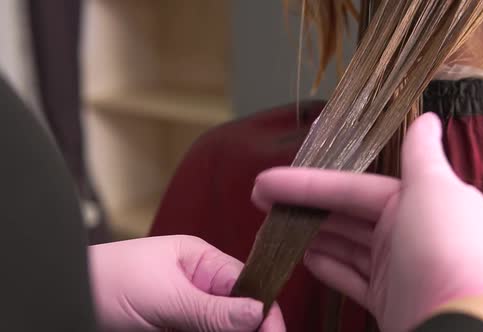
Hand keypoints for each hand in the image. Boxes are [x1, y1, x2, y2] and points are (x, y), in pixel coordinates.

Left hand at [89, 235, 284, 331]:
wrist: (61, 297)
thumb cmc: (106, 281)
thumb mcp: (163, 295)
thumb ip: (211, 309)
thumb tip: (258, 312)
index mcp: (201, 261)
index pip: (247, 284)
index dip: (264, 310)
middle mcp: (198, 285)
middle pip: (238, 312)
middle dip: (249, 329)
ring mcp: (186, 311)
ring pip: (221, 327)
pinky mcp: (174, 328)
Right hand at [251, 113, 482, 330]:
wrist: (463, 325)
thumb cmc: (446, 249)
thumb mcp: (436, 191)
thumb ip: (423, 155)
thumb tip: (428, 118)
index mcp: (419, 201)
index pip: (353, 187)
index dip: (309, 184)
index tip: (265, 182)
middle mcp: (408, 231)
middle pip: (347, 214)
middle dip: (305, 208)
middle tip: (262, 203)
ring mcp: (396, 268)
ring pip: (346, 244)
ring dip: (313, 235)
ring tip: (277, 229)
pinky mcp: (387, 299)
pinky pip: (352, 277)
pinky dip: (330, 267)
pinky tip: (305, 258)